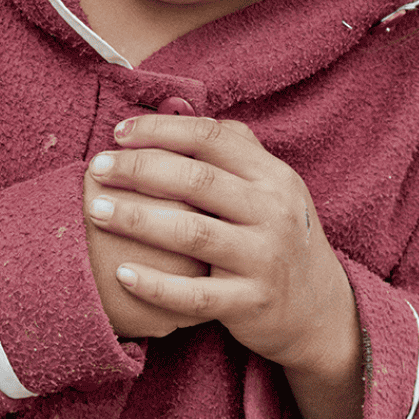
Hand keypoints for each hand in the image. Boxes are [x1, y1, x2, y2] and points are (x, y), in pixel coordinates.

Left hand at [85, 115, 358, 375]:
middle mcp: (272, 211)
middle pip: (196, 179)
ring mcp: (264, 258)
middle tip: (97, 168)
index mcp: (272, 175)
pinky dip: (155, 284)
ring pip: (192, 232)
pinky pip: (194, 295)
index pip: (212, 137)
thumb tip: (177, 110)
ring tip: (97, 210)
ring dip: (137, 218)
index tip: (119, 134)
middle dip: (139, 169)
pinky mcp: (251, 303)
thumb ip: (233, 148)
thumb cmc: (278, 234)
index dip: (161, 130)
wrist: (321, 308)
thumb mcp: (272, 186)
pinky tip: (121, 273)